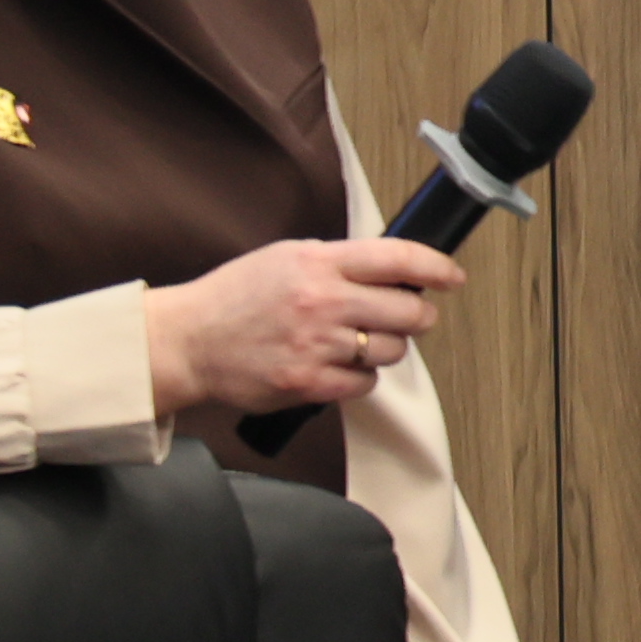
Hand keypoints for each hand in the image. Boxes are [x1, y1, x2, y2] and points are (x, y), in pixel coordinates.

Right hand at [147, 237, 462, 418]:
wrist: (187, 341)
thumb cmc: (234, 299)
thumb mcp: (285, 258)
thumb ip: (337, 262)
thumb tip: (391, 269)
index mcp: (318, 262)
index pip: (397, 258)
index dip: (436, 267)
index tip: (452, 276)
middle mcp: (322, 301)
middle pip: (408, 310)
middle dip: (418, 315)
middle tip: (409, 316)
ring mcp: (317, 344)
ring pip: (391, 349)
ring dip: (385, 347)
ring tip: (358, 341)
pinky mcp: (310, 382)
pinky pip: (365, 383)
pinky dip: (359, 377)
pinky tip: (339, 366)